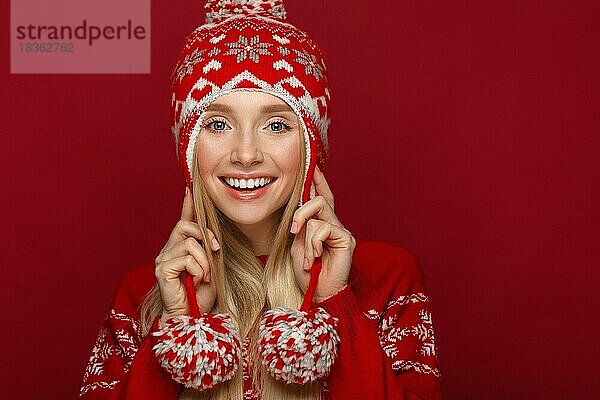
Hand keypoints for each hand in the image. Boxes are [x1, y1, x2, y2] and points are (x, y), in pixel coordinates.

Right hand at [154, 187, 219, 323]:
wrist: (191, 317)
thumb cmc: (201, 294)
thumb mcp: (212, 266)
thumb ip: (210, 249)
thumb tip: (215, 236)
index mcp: (181, 247)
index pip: (184, 219)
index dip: (188, 203)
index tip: (191, 187)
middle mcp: (168, 249)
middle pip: (187, 225)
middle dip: (206, 235)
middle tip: (216, 251)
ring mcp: (163, 259)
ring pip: (190, 243)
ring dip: (205, 260)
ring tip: (204, 276)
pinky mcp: (162, 269)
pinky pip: (187, 258)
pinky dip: (198, 269)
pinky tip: (196, 282)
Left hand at [290, 166, 355, 302]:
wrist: (317, 295)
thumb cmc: (307, 273)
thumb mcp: (298, 244)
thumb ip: (301, 225)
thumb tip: (302, 208)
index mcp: (322, 225)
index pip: (322, 197)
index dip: (319, 181)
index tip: (313, 166)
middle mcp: (335, 225)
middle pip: (319, 199)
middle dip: (301, 210)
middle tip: (293, 229)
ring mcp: (342, 231)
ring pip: (318, 210)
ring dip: (305, 232)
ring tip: (306, 254)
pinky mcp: (346, 239)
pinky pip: (323, 227)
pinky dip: (313, 243)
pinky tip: (314, 258)